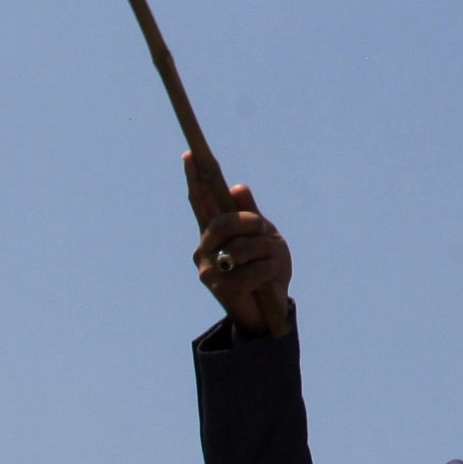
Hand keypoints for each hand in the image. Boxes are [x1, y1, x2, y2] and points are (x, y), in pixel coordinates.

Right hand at [185, 154, 290, 333]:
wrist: (269, 310)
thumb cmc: (265, 268)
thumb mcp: (263, 236)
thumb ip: (250, 213)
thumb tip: (237, 188)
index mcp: (212, 233)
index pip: (200, 202)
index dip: (195, 179)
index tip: (190, 154)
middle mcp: (203, 250)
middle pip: (223, 222)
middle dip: (250, 222)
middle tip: (265, 229)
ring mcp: (208, 271)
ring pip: (241, 246)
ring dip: (266, 249)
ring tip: (272, 259)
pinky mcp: (221, 289)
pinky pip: (253, 268)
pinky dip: (269, 269)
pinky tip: (270, 277)